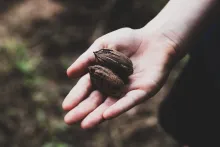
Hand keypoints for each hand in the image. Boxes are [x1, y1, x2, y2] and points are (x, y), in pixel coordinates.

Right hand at [62, 26, 177, 128]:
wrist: (154, 39)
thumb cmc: (128, 40)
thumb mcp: (103, 45)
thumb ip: (87, 58)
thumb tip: (69, 74)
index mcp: (102, 74)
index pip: (86, 87)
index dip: (76, 96)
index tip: (66, 106)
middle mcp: (112, 86)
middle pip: (96, 100)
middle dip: (83, 110)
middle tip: (69, 120)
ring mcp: (126, 90)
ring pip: (110, 105)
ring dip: (98, 115)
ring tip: (84, 125)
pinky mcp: (142, 92)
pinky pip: (129, 101)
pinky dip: (119, 108)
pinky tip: (107, 114)